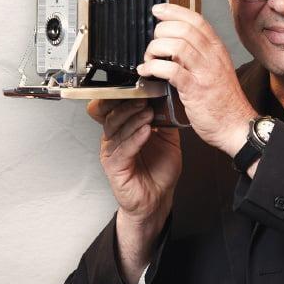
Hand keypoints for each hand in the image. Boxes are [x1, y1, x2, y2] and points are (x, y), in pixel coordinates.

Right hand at [87, 96, 182, 222]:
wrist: (158, 198)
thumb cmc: (159, 170)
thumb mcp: (167, 138)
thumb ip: (165, 119)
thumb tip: (171, 98)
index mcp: (123, 129)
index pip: (114, 108)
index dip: (121, 96)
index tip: (137, 86)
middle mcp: (114, 139)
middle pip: (112, 115)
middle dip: (127, 104)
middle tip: (143, 97)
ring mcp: (112, 152)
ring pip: (116, 130)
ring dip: (133, 119)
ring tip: (148, 112)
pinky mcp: (115, 167)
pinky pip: (123, 149)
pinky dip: (135, 138)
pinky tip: (146, 131)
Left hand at [138, 3, 257, 154]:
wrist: (236, 125)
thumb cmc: (224, 101)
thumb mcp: (216, 70)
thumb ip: (199, 55)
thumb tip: (175, 43)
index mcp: (217, 49)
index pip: (196, 20)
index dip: (174, 11)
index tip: (158, 9)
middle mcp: (212, 57)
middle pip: (183, 29)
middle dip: (160, 32)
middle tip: (153, 44)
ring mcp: (204, 72)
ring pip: (176, 46)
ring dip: (155, 50)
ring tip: (149, 60)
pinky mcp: (195, 89)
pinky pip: (171, 70)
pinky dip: (154, 68)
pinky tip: (147, 72)